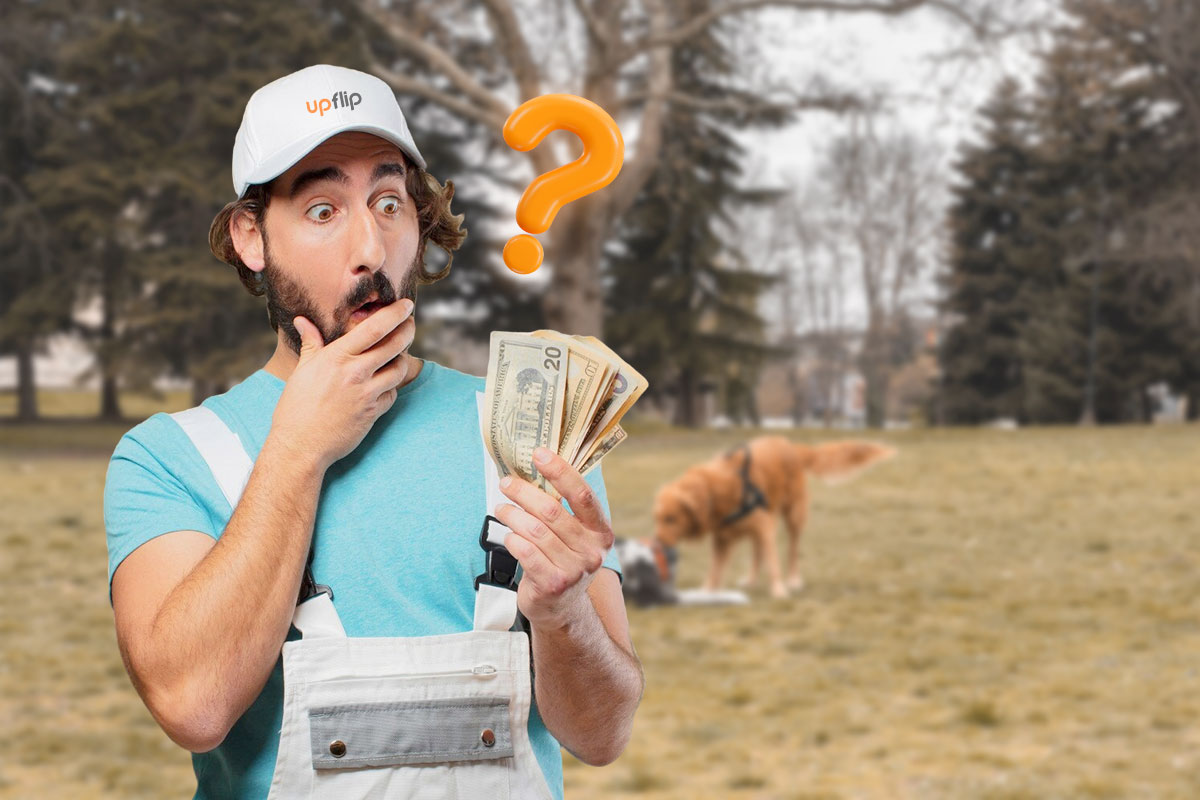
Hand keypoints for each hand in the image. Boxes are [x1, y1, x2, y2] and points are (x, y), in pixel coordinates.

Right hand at [269, 299, 414, 472]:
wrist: (300, 446)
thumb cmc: (296, 407)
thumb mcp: (302, 371)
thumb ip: (311, 343)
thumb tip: (303, 321)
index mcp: (336, 357)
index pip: (374, 328)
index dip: (395, 313)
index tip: (406, 305)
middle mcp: (354, 373)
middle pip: (394, 345)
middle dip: (407, 330)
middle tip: (410, 324)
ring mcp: (366, 394)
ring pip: (399, 369)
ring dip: (401, 360)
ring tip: (396, 355)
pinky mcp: (373, 413)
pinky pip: (393, 394)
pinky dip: (391, 388)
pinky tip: (382, 385)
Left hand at [493, 447, 615, 630]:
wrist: (562, 608)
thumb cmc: (563, 561)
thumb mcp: (573, 536)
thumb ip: (563, 508)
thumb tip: (537, 469)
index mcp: (600, 531)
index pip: (582, 494)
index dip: (560, 471)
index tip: (539, 454)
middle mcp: (592, 550)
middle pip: (552, 511)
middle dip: (524, 492)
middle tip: (506, 483)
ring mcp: (574, 570)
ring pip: (535, 531)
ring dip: (513, 515)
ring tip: (502, 508)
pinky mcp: (553, 584)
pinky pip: (526, 552)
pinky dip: (513, 540)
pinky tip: (509, 535)